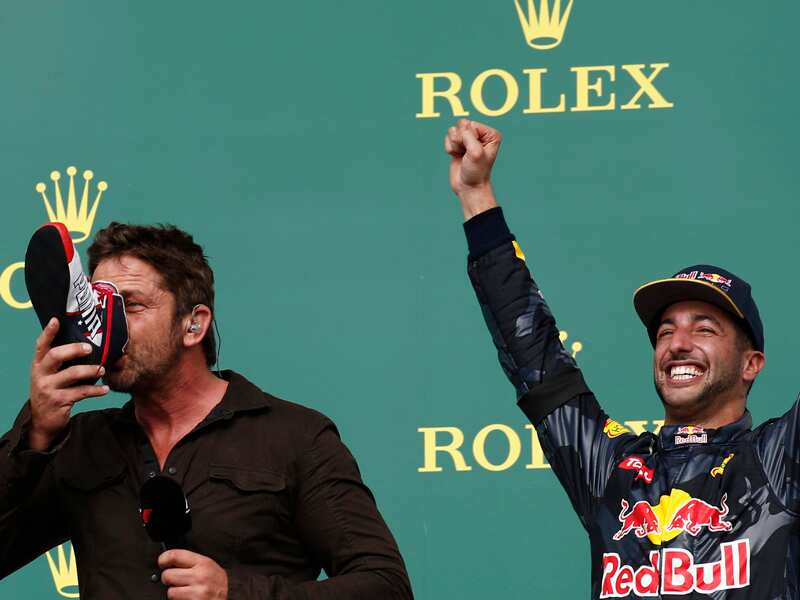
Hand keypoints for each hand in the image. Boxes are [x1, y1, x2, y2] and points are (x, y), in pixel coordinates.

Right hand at [28, 318, 108, 450]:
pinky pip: (81, 392)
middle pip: (56, 355)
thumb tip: (88, 345)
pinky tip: (105, 389)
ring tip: (102, 369)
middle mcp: (41, 374)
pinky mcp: (59, 401)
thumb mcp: (50, 375)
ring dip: (91, 370)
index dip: (48, 332)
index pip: (41, 345)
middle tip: (90, 348)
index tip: (56, 320)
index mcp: (38, 364)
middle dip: (74, 349)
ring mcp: (48, 388)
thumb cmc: (52, 391)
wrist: (43, 420)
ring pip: (72, 374)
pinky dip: (96, 390)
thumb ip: (61, 362)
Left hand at [159, 549, 227, 598]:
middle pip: (168, 575)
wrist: (232, 596)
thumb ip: (192, 563)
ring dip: (175, 593)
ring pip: (170, 592)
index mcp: (203, 563)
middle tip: (175, 580)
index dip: (164, 559)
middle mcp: (200, 576)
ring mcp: (197, 591)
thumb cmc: (218, 583)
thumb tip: (172, 561)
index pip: (175, 555)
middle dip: (169, 579)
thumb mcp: (209, 566)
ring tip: (185, 591)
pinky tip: (189, 598)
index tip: (162, 562)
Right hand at [444, 119, 501, 219]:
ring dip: (454, 144)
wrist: (469, 187)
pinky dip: (450, 148)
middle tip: (466, 153)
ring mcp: (469, 139)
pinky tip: (457, 156)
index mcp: (490, 134)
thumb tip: (458, 128)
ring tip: (462, 156)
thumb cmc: (476, 171)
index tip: (473, 152)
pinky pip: (448, 138)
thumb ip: (468, 136)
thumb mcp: (476, 152)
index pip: (471, 124)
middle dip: (460, 140)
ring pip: (453, 131)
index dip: (468, 138)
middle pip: (461, 124)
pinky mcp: (459, 144)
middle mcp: (481, 134)